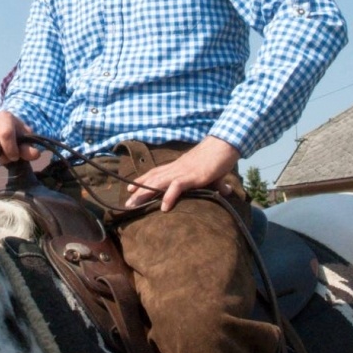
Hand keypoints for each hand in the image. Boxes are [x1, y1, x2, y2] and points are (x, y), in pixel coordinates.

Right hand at [0, 110, 37, 167]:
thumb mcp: (24, 140)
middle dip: (0, 157)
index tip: (15, 157)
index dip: (11, 149)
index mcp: (4, 117)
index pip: (6, 134)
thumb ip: (29, 148)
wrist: (2, 128)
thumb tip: (36, 154)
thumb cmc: (14, 135)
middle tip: (5, 157)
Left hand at [123, 136, 241, 212]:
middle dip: (138, 191)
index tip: (130, 188)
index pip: (156, 172)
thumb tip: (226, 191)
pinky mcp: (193, 176)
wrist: (225, 145)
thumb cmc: (219, 158)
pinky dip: (169, 196)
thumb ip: (217, 184)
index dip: (143, 180)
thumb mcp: (214, 172)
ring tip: (134, 205)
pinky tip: (163, 207)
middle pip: (153, 179)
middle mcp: (177, 168)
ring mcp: (183, 171)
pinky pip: (177, 186)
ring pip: (159, 182)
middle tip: (126, 204)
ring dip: (145, 194)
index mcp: (178, 166)